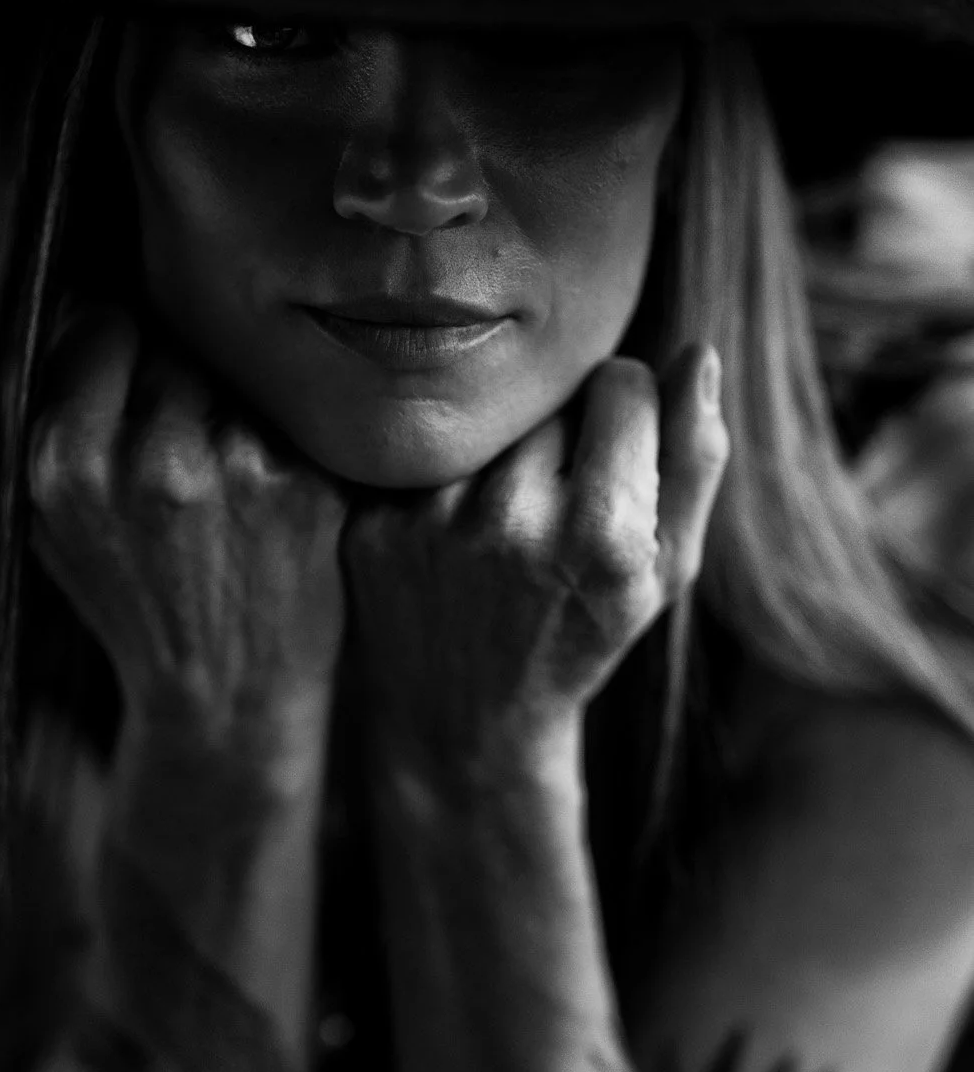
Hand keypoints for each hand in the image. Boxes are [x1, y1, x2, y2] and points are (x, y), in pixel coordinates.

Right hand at [28, 308, 347, 752]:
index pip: (100, 322)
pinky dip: (282, 437)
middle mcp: (150, 459)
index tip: (132, 372)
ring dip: (234, 401)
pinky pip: (287, 412)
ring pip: (236, 371)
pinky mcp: (303, 483)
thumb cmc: (134, 601)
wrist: (224, 702)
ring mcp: (234, 467)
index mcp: (68, 461)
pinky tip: (268, 491)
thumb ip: (53, 414)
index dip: (119, 343)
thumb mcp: (52, 522)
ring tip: (226, 470)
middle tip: (186, 435)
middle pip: (174, 339)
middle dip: (180, 372)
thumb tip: (80, 299)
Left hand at [343, 347, 728, 770]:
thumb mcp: (667, 568)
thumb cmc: (582, 631)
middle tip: (553, 499)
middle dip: (560, 428)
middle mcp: (514, 520)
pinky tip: (449, 528)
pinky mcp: (372, 521)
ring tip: (504, 513)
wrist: (463, 720)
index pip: (621, 380)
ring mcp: (432, 520)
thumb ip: (696, 459)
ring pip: (484, 411)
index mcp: (605, 532)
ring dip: (500, 442)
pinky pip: (425, 445)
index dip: (625, 413)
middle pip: (548, 392)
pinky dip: (442, 471)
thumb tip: (699, 351)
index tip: (612, 463)